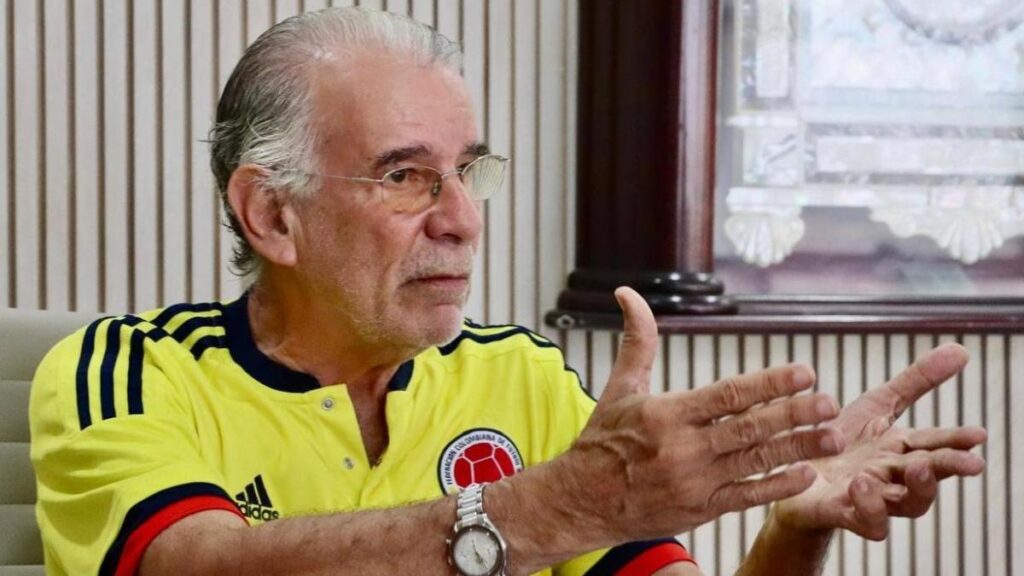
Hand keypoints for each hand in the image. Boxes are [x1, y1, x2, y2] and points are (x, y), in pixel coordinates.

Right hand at [558, 287, 844, 542]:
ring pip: (755, 462)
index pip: (727, 395)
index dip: (769, 383)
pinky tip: (806, 474)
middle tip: (829, 402)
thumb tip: (628, 293)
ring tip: (833, 436)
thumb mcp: (619, 388)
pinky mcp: (700, 509)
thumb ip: (637, 341)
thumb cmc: (602, 442)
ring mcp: (695, 481)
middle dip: (793, 415)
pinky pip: (746, 497)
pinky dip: (777, 487)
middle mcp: (684, 448)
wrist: (581, 501)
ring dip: (798, 448)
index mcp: (667, 414)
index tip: (803, 372)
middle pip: (749, 429)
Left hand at [773, 344, 986, 539]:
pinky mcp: (840, 513)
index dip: (957, 441)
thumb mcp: (875, 405)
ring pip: (905, 505)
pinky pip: (865, 521)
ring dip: (917, 490)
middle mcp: (890, 477)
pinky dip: (869, 508)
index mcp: (899, 450)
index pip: (935, 445)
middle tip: (971, 464)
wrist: (788, 474)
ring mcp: (868, 499)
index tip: (979, 434)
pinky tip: (862, 485)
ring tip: (916, 466)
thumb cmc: (838, 442)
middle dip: (949, 469)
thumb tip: (961, 350)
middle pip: (928, 477)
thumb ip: (915, 382)